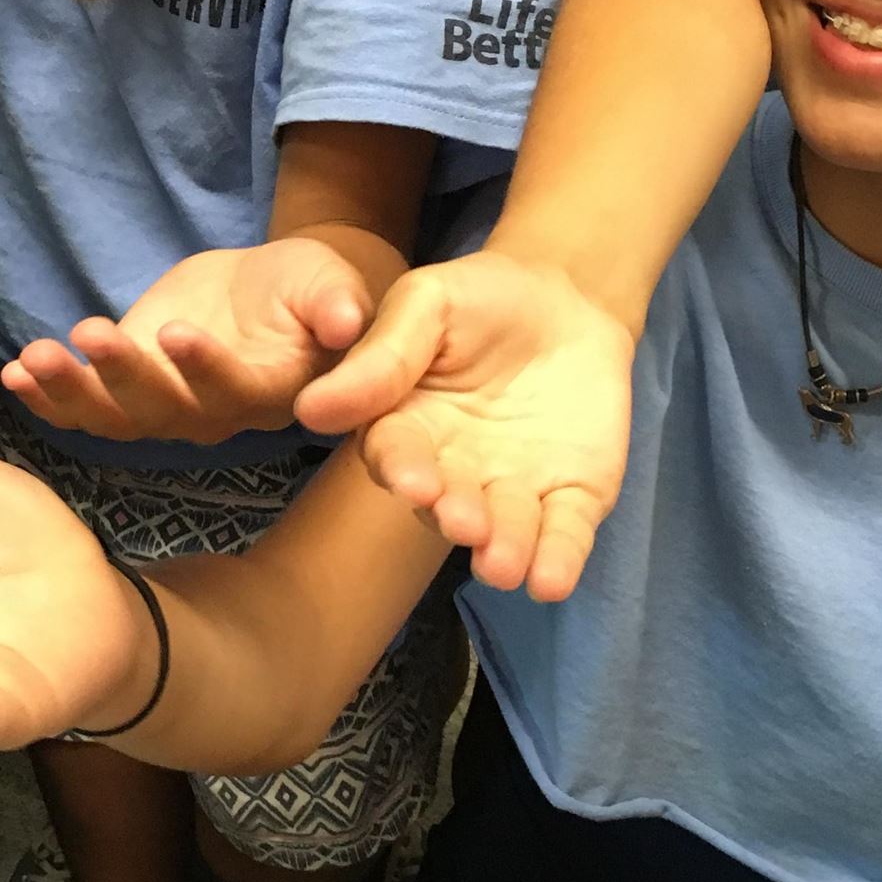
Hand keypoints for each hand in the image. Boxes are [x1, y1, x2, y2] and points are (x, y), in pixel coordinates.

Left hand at [0, 239, 371, 445]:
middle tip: (91, 332)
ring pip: (115, 417)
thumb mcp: (328, 283)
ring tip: (33, 358)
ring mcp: (166, 410)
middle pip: (165, 409)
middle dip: (124, 374)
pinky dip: (47, 397)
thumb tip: (349, 322)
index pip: (236, 390)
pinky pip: (85, 410)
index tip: (177, 333)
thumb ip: (337, 304)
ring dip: (71, 391)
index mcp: (270, 391)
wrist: (267, 295)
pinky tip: (13, 373)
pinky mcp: (127, 393)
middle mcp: (214, 414)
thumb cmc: (304, 291)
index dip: (204, 369)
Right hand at [294, 249, 633, 600]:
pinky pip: (565, 536)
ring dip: (502, 552)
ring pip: (504, 532)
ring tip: (502, 565)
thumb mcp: (426, 304)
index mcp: (408, 428)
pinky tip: (550, 582)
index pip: (397, 457)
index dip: (403, 470)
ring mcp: (513, 490)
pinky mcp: (571, 498)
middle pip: (447, 504)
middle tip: (462, 521)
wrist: (568, 299)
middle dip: (454, 516)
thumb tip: (310, 408)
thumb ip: (381, 355)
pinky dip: (558, 562)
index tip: (411, 480)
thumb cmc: (481, 299)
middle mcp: (454, 472)